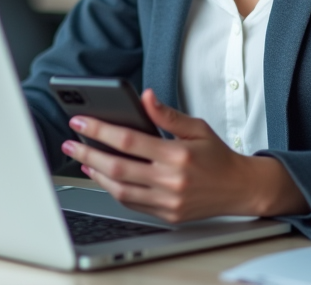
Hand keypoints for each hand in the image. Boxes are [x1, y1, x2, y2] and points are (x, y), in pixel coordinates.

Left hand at [60, 89, 307, 222]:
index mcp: (177, 155)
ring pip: (119, 189)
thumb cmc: (217, 156)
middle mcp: (170, 180)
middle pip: (117, 167)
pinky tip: (104, 177)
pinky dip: (113, 190)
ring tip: (82, 161)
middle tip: (70, 144)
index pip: (128, 140)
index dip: (99, 130)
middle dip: (87, 154)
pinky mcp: (167, 214)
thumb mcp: (197, 127)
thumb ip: (167, 114)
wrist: (240, 188)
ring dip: (96, 174)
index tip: (79, 121)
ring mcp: (167, 201)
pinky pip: (131, 204)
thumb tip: (145, 96)